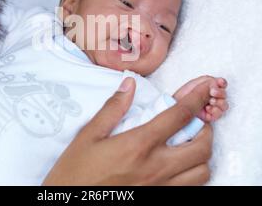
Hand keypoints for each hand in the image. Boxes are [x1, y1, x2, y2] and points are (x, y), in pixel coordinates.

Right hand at [43, 78, 212, 185]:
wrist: (71, 202)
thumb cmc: (77, 170)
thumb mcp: (89, 135)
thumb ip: (113, 108)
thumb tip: (129, 85)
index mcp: (139, 144)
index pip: (178, 117)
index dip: (195, 100)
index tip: (202, 91)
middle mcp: (156, 167)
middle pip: (201, 147)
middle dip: (206, 129)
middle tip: (195, 121)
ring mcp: (161, 187)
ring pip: (202, 171)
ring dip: (201, 154)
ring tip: (188, 144)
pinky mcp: (160, 199)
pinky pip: (191, 188)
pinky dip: (193, 173)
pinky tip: (180, 165)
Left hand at [173, 75, 228, 121]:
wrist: (175, 108)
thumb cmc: (181, 96)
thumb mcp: (193, 85)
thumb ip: (207, 83)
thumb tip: (218, 83)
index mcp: (206, 87)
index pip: (219, 83)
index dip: (222, 83)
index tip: (220, 83)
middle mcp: (209, 96)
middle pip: (223, 94)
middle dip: (220, 93)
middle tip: (213, 93)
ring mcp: (210, 106)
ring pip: (224, 105)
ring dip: (220, 103)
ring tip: (211, 103)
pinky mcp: (209, 116)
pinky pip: (219, 114)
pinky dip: (216, 112)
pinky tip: (209, 110)